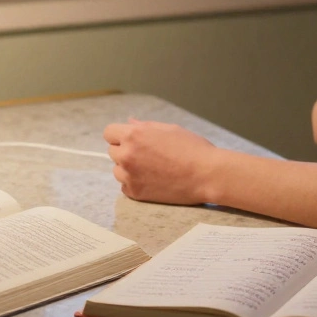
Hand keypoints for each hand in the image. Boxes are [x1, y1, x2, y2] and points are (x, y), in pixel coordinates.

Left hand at [104, 119, 219, 204]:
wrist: (207, 175)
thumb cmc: (192, 148)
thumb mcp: (169, 129)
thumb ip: (145, 126)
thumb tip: (129, 123)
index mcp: (134, 135)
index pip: (109, 133)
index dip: (119, 135)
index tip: (130, 140)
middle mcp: (127, 155)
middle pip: (112, 151)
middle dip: (125, 151)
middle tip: (147, 155)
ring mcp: (129, 176)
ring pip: (117, 170)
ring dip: (128, 168)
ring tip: (152, 169)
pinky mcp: (135, 193)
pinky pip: (125, 186)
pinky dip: (135, 183)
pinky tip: (153, 180)